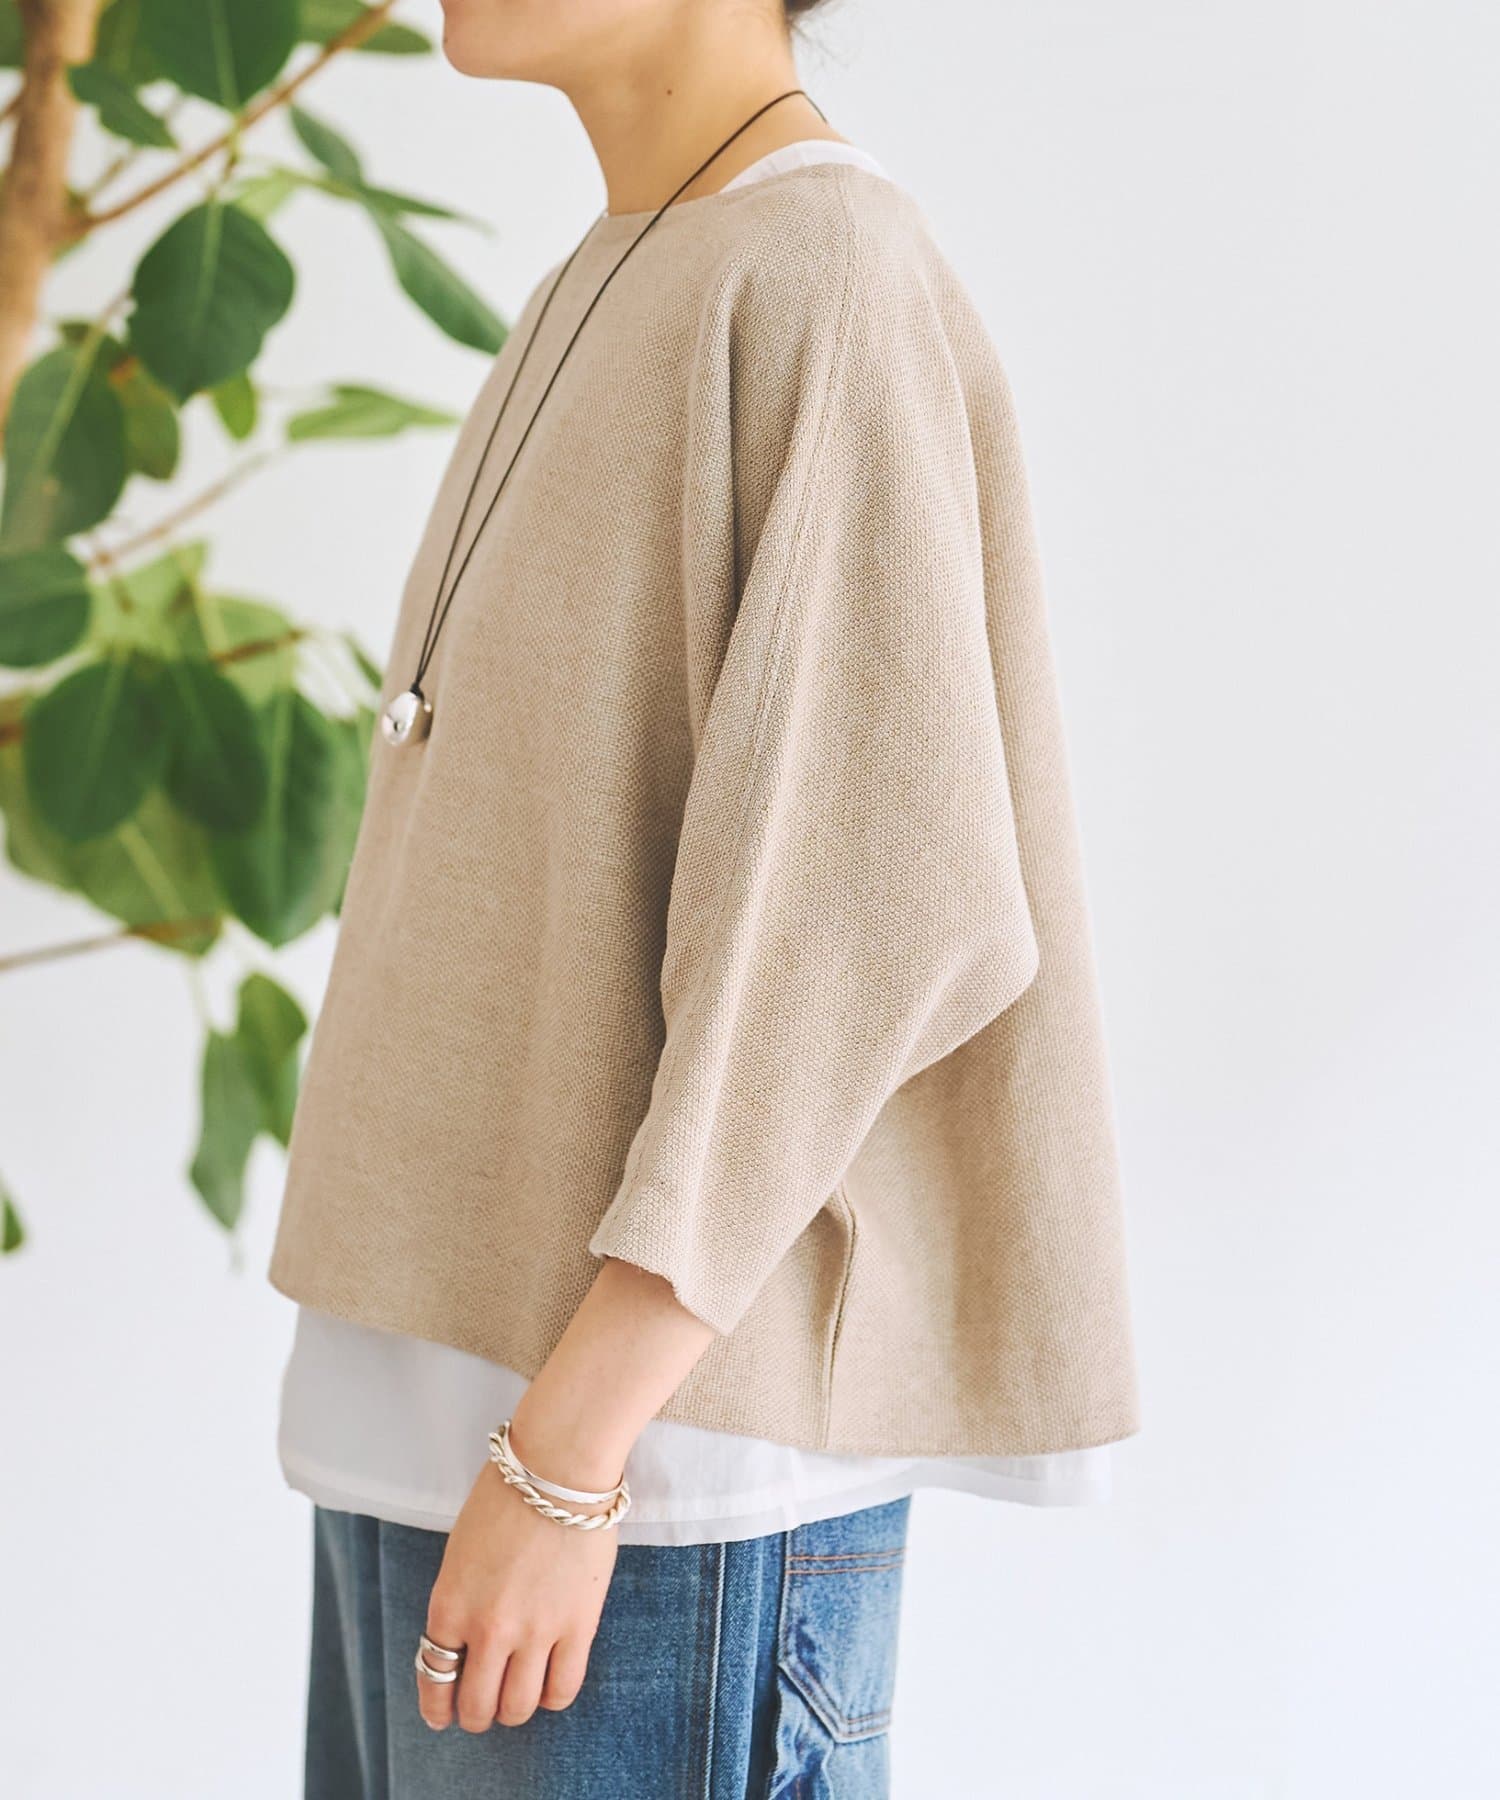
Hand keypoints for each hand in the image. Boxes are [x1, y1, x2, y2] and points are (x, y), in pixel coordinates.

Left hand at [418, 1459, 617, 1731]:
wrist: (558, 1465)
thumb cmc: (506, 1495)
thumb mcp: (461, 1552)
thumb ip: (460, 1602)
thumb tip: (467, 1646)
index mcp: (449, 1605)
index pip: (434, 1680)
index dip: (438, 1707)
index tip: (443, 1715)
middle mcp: (487, 1628)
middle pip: (477, 1706)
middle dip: (476, 1713)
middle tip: (484, 1705)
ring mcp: (535, 1630)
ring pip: (518, 1708)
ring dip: (514, 1709)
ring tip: (519, 1694)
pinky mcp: (578, 1626)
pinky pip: (562, 1690)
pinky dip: (551, 1697)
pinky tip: (549, 1682)